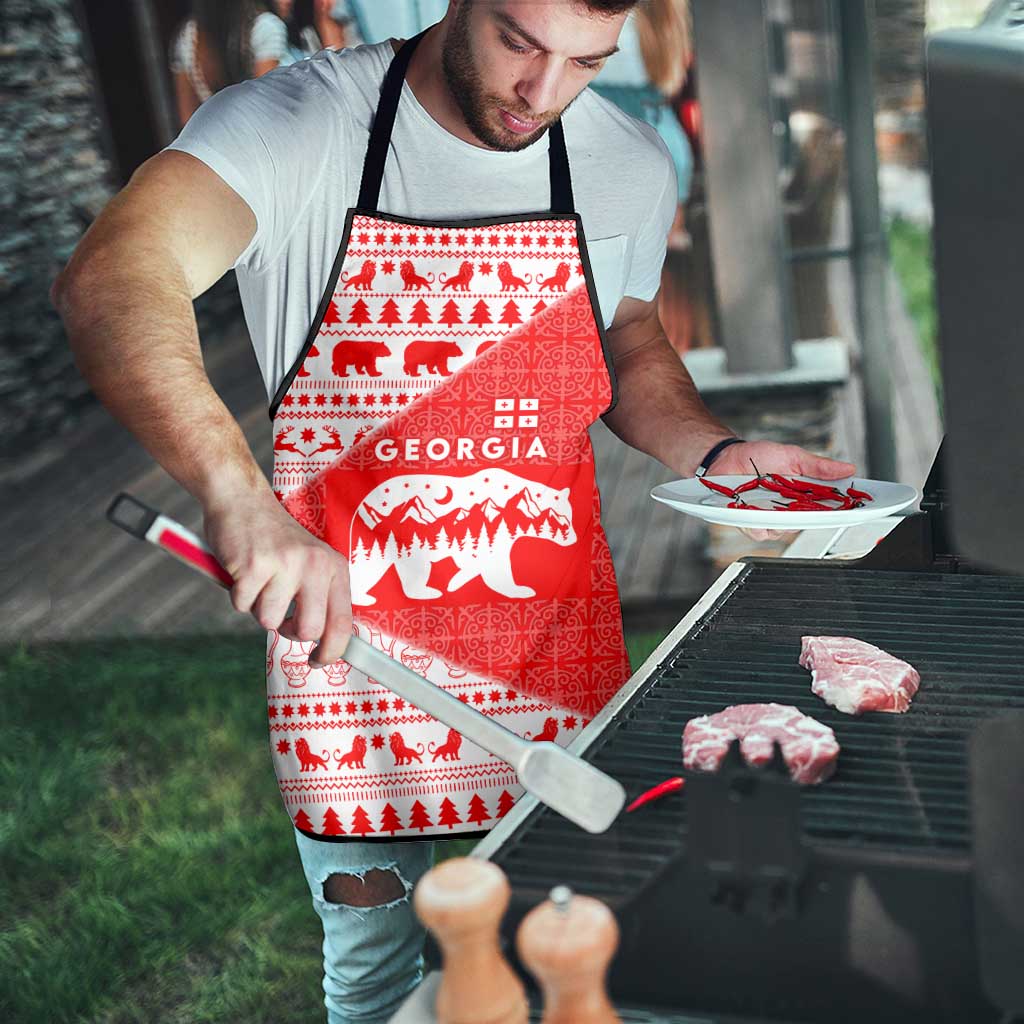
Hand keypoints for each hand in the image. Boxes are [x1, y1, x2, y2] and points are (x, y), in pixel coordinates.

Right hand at [202, 489, 352, 666]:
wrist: (242, 499)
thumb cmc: (275, 540)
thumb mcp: (310, 562)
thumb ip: (319, 596)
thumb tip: (324, 642)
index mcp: (334, 567)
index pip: (343, 622)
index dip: (332, 651)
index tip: (318, 661)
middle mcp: (315, 565)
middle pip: (308, 630)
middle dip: (289, 632)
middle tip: (280, 616)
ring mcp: (285, 564)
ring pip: (269, 621)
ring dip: (258, 608)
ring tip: (259, 580)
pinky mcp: (253, 566)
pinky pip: (242, 605)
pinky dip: (237, 595)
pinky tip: (242, 571)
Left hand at [709, 440, 856, 541]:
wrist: (726, 457)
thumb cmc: (758, 457)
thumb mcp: (792, 456)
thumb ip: (818, 466)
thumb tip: (848, 468)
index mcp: (803, 495)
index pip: (829, 507)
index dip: (844, 510)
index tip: (858, 508)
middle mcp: (789, 510)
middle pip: (809, 523)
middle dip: (813, 517)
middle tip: (814, 506)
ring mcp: (770, 518)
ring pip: (784, 530)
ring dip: (781, 519)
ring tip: (775, 503)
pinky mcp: (750, 523)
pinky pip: (760, 531)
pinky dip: (758, 523)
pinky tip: (755, 512)